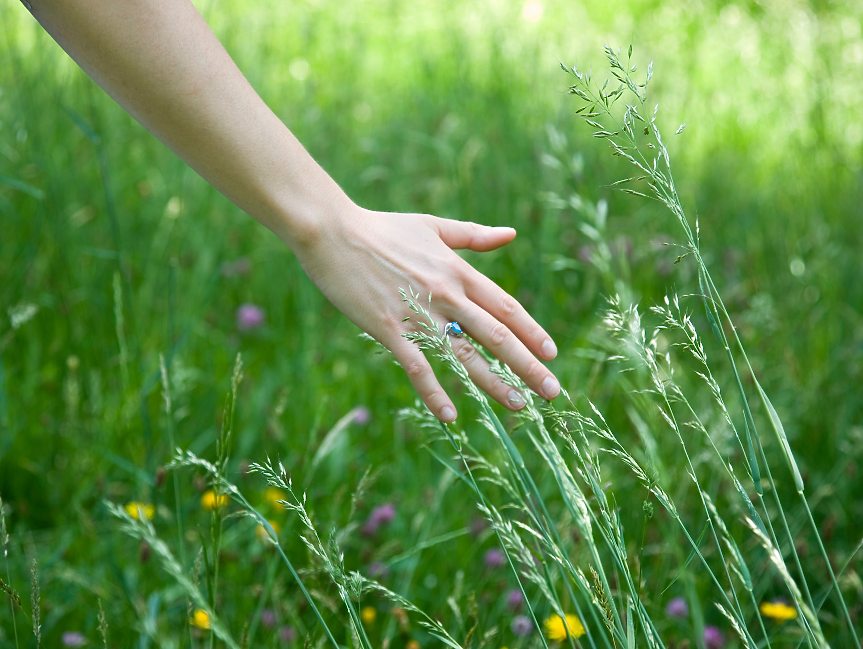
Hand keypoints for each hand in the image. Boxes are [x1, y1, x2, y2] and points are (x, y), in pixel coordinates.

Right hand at [294, 205, 559, 421]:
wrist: (333, 232)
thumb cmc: (382, 229)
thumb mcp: (433, 226)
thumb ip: (474, 236)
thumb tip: (511, 234)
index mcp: (458, 271)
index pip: (506, 307)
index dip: (531, 332)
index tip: (552, 354)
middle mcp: (446, 294)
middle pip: (495, 335)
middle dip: (528, 365)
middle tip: (552, 391)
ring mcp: (417, 313)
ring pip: (464, 354)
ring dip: (493, 383)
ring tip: (519, 405)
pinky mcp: (389, 327)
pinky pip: (417, 366)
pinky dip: (434, 391)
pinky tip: (450, 415)